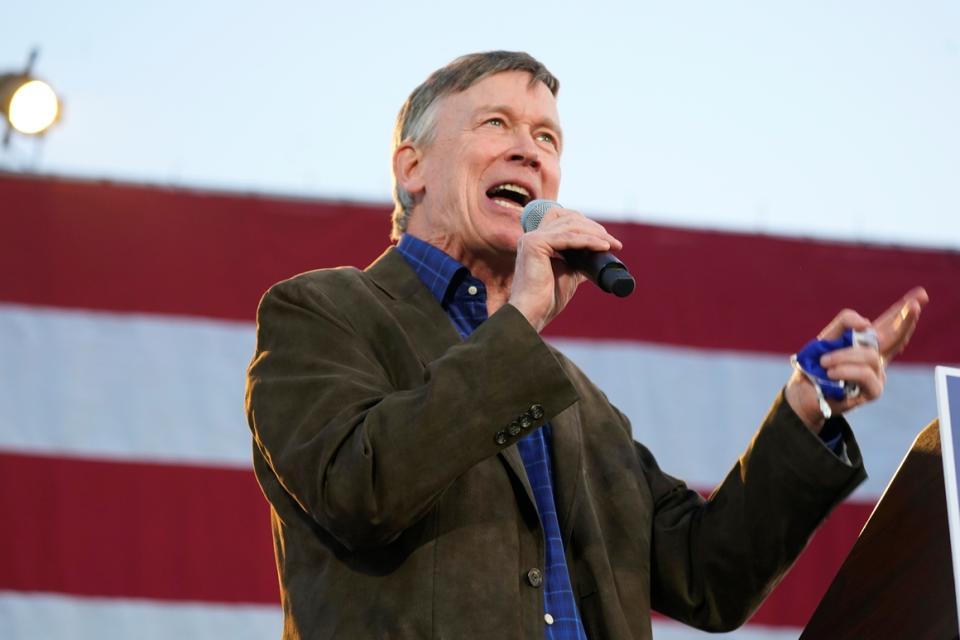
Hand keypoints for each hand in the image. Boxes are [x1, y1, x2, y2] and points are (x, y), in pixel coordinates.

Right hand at [508, 206, 622, 332]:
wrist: (533, 314)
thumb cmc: (547, 299)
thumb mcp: (568, 274)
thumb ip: (578, 261)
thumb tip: (597, 255)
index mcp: (537, 241)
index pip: (563, 219)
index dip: (586, 224)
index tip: (606, 239)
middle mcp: (532, 236)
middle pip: (569, 218)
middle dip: (595, 228)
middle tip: (614, 242)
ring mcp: (532, 238)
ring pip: (571, 226)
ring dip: (596, 233)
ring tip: (612, 244)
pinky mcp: (535, 244)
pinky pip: (569, 238)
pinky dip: (589, 241)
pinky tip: (603, 246)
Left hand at [785, 287, 929, 430]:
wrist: (804, 392)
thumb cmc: (816, 365)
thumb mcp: (828, 337)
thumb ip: (845, 322)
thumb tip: (867, 323)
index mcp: (866, 342)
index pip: (887, 324)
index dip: (902, 311)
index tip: (919, 294)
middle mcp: (876, 356)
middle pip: (895, 335)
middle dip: (906, 319)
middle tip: (915, 304)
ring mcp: (877, 373)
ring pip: (869, 355)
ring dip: (843, 356)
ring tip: (824, 362)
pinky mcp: (874, 389)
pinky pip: (864, 373)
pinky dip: (845, 369)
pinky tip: (831, 372)